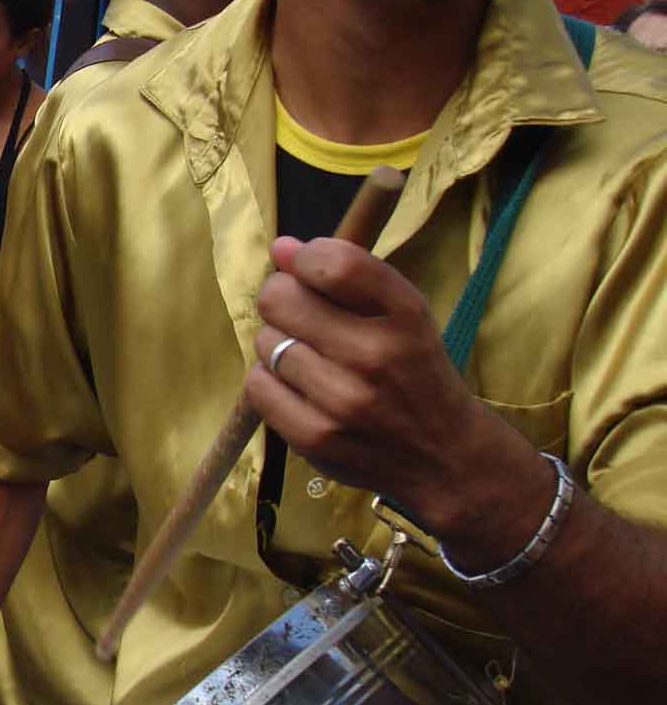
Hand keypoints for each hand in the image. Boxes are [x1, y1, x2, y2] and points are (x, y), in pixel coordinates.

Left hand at [246, 236, 545, 556]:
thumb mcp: (404, 315)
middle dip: (282, 297)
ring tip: (308, 356)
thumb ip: (347, 275)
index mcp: (405, 316)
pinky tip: (297, 385)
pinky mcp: (315, 438)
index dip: (305, 257)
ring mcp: (343, 401)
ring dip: (277, 342)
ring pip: (266, 341)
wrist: (446, 457)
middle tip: (299, 313)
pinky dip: (269, 379)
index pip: (336, 263)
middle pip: (281, 298)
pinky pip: (258, 385)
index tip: (303, 265)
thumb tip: (281, 247)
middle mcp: (375, 356)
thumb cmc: (414, 372)